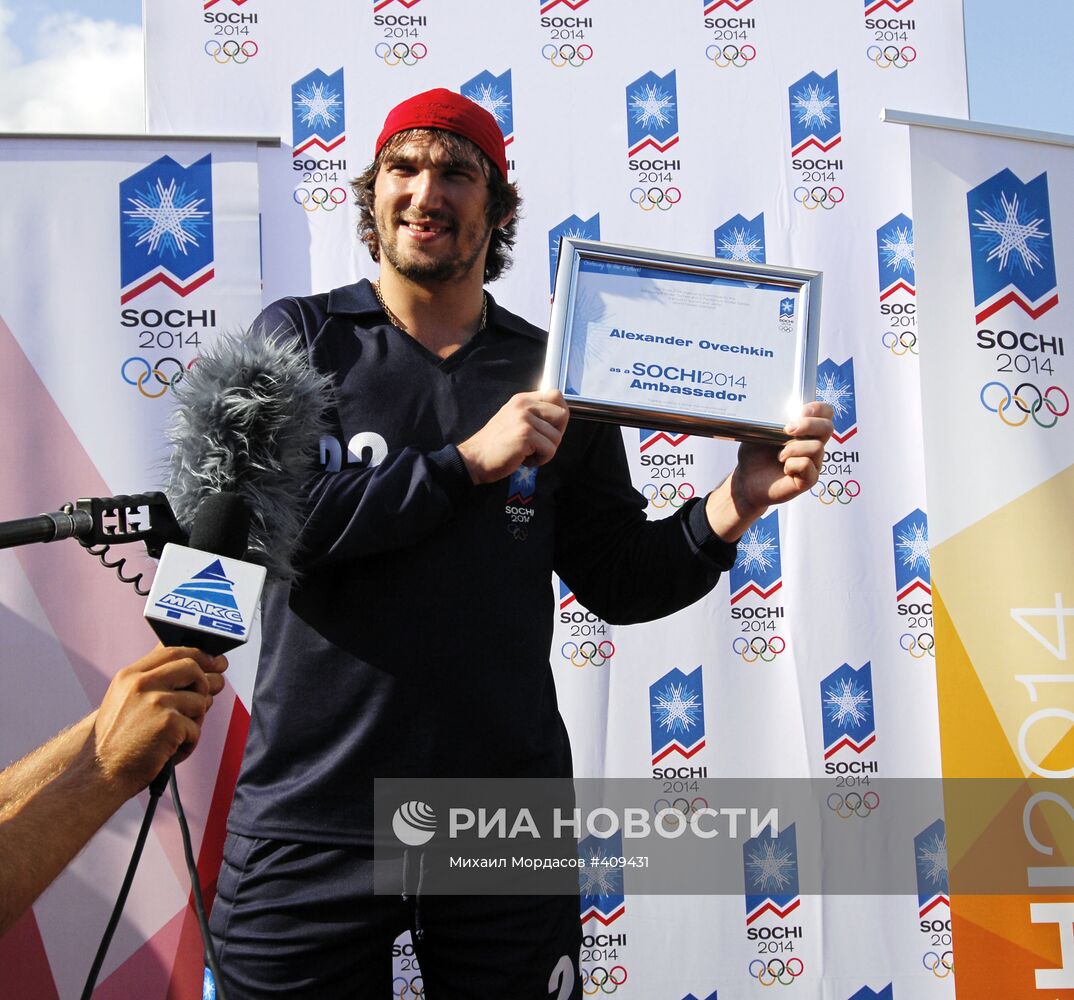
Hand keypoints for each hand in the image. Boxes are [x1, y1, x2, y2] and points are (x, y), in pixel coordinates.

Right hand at [91, 646, 227, 795]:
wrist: (99, 773)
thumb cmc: (118, 741)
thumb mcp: (126, 700)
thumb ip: (154, 679)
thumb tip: (195, 664)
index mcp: (130, 675)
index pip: (172, 651)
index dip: (199, 655)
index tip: (214, 662)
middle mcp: (142, 684)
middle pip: (193, 669)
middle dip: (206, 684)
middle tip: (206, 699)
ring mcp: (156, 702)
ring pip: (200, 700)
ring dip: (195, 721)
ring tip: (174, 736)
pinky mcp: (169, 723)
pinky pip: (196, 728)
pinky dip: (189, 743)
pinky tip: (171, 751)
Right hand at [457, 390, 569, 484]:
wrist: (474, 459)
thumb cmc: (495, 445)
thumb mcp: (513, 419)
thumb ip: (534, 415)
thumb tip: (560, 418)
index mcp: (522, 399)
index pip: (556, 395)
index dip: (558, 415)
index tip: (547, 429)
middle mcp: (524, 405)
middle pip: (563, 415)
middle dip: (556, 434)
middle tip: (538, 444)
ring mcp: (525, 419)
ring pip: (557, 437)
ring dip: (545, 451)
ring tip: (527, 453)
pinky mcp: (526, 435)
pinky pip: (550, 450)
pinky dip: (541, 460)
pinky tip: (524, 459)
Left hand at [705, 402, 833, 540]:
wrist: (746, 480)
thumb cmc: (755, 455)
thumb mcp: (760, 431)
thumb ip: (772, 419)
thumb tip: (778, 411)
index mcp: (806, 431)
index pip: (826, 413)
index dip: (818, 409)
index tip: (800, 411)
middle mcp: (813, 445)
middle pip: (828, 427)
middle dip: (808, 425)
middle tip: (788, 430)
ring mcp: (814, 463)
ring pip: (817, 447)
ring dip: (794, 448)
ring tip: (780, 456)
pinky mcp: (809, 480)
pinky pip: (807, 465)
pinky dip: (792, 465)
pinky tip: (784, 469)